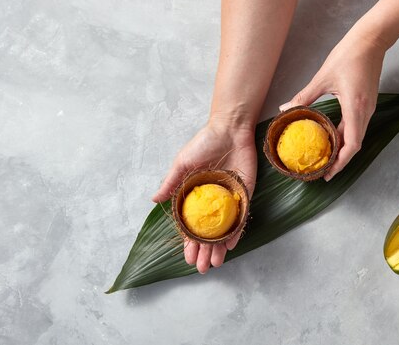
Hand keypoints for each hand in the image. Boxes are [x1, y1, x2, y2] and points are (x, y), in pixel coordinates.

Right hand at [152, 122, 256, 273]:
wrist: (230, 129)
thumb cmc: (204, 142)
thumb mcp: (182, 163)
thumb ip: (171, 183)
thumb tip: (154, 200)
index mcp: (195, 196)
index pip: (191, 225)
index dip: (189, 242)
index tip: (188, 257)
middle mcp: (212, 201)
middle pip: (208, 232)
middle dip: (205, 251)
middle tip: (203, 268)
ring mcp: (229, 198)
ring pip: (225, 229)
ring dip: (220, 247)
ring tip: (216, 264)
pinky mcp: (245, 193)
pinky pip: (242, 216)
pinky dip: (238, 230)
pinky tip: (233, 244)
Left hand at [279, 23, 386, 180]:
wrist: (372, 40)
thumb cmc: (349, 55)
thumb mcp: (323, 77)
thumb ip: (305, 96)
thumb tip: (285, 108)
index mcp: (355, 107)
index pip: (351, 144)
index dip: (340, 163)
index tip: (328, 174)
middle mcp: (365, 111)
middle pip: (354, 145)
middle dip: (340, 161)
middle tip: (323, 171)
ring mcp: (368, 107)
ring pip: (356, 136)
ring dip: (343, 149)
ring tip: (326, 158)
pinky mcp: (367, 102)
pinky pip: (357, 126)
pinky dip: (345, 136)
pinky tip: (332, 138)